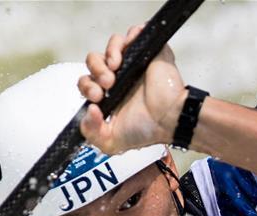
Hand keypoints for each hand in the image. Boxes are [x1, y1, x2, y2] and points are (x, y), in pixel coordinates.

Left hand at [78, 24, 186, 153]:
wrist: (169, 119)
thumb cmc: (147, 130)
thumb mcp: (111, 141)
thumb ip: (91, 133)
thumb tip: (89, 111)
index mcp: (109, 95)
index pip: (87, 82)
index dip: (87, 88)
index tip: (98, 99)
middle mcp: (119, 77)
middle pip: (93, 61)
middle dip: (94, 72)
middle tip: (106, 86)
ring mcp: (133, 62)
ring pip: (110, 47)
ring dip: (106, 57)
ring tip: (114, 70)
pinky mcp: (146, 50)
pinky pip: (131, 33)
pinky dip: (123, 42)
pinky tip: (122, 58)